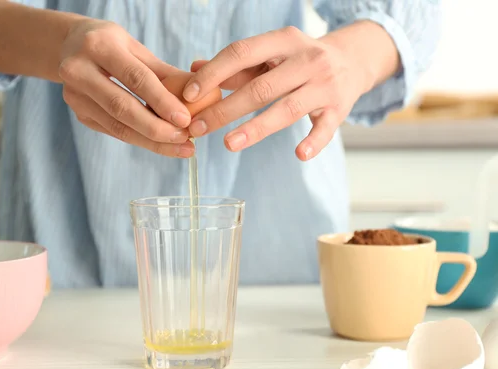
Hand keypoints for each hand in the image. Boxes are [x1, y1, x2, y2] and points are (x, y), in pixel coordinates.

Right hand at [59, 20, 194, 157]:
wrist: (68, 46)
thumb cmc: (110, 44)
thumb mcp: (136, 48)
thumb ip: (164, 72)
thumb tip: (200, 94)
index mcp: (99, 46)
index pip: (135, 78)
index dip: (162, 101)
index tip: (185, 119)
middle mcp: (80, 70)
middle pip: (122, 107)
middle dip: (157, 128)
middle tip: (185, 140)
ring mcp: (74, 95)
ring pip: (117, 126)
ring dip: (151, 141)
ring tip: (180, 147)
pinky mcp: (78, 113)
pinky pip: (113, 131)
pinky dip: (140, 140)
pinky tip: (161, 144)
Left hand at [183, 26, 373, 160]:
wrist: (353, 60)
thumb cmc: (299, 60)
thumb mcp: (271, 54)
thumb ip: (235, 65)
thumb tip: (193, 71)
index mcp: (284, 41)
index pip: (242, 53)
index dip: (214, 74)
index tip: (189, 95)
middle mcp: (306, 59)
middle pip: (260, 87)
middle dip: (225, 109)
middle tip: (198, 129)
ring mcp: (325, 84)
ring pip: (287, 109)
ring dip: (256, 128)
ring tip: (228, 144)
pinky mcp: (340, 108)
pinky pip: (326, 128)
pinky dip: (313, 142)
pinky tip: (299, 154)